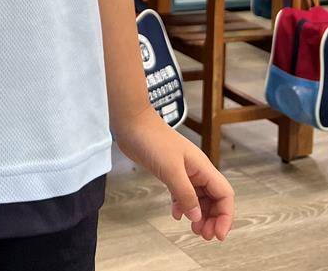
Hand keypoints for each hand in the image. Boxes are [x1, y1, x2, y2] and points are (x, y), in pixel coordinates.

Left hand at [114, 107, 234, 240]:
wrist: (133, 123)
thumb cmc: (153, 140)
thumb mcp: (171, 169)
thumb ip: (185, 194)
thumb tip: (197, 216)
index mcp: (202, 167)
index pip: (224, 194)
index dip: (225, 216)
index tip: (217, 235)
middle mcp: (197, 170)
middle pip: (214, 199)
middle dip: (213, 218)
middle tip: (203, 235)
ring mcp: (184, 171)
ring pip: (199, 198)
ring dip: (199, 214)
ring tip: (193, 230)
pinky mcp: (170, 172)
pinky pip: (183, 193)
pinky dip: (182, 206)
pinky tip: (175, 214)